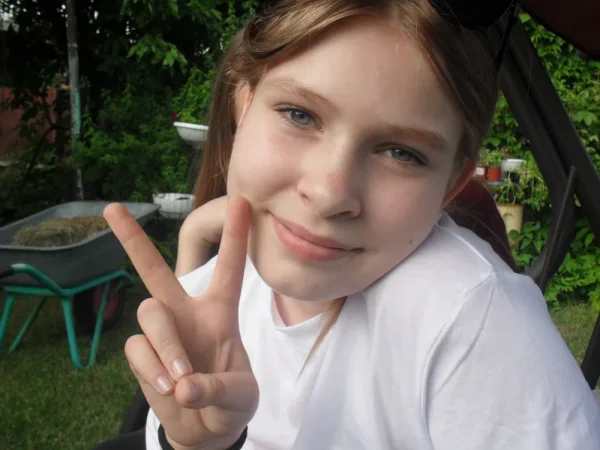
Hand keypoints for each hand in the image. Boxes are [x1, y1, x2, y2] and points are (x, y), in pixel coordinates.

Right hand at [104, 196, 257, 449]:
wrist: (206, 431)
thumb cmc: (232, 403)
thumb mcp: (241, 397)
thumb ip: (217, 390)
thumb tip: (183, 387)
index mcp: (220, 312)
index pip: (230, 267)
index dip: (237, 235)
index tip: (243, 201)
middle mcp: (187, 313)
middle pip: (155, 271)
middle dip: (133, 240)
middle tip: (112, 208)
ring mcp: (162, 333)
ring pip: (149, 314)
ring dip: (166, 345)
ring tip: (181, 378)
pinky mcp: (142, 355)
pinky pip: (137, 350)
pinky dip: (152, 368)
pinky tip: (169, 386)